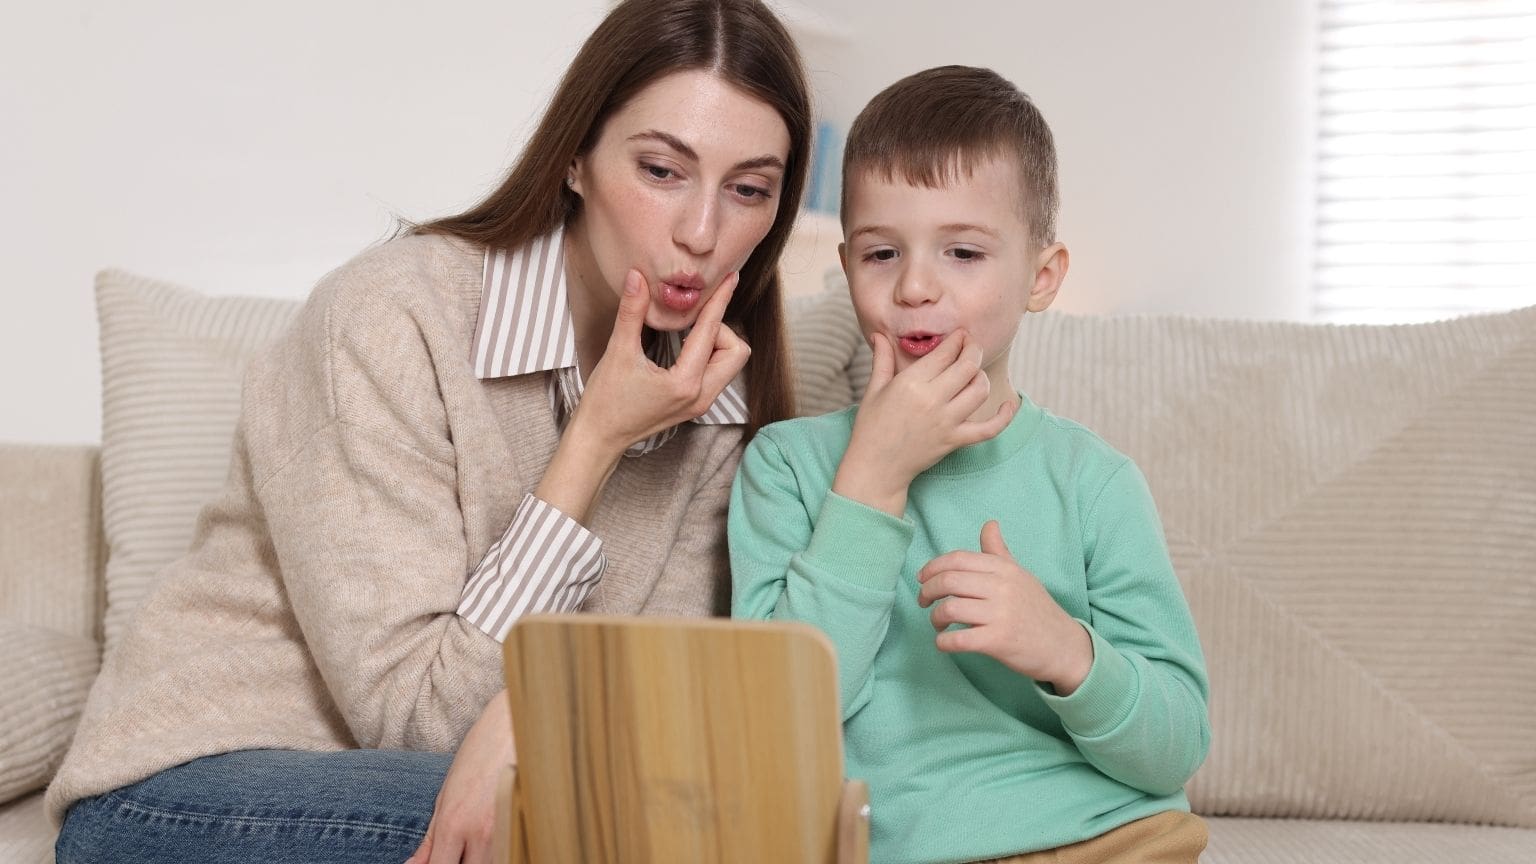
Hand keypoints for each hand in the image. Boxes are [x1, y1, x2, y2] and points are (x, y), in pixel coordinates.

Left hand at [405, 690, 515, 863]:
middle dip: (461, 863)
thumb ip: (430, 838)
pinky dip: (502, 852)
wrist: (516, 723)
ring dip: (481, 858)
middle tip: (458, 850)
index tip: (435, 861)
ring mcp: (508, 831)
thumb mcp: (446, 794)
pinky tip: (496, 838)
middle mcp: (481, 833)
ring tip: (476, 839)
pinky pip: (512, 853)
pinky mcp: (528, 825)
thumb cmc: (480, 752)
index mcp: (453, 823)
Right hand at [571, 268, 749, 456]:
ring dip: (717, 342)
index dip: (720, 300)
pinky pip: (718, 373)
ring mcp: (701, 403)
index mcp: (685, 383)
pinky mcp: (696, 405)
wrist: (600, 437)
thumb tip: (637, 276)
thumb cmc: (605, 400)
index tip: (730, 278)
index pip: (712, 332)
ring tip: (688, 331)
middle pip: (737, 351)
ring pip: (731, 364)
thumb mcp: (617, 352)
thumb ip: (631, 312)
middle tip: (692, 319)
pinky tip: (686, 345)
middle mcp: (701, 396)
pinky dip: (709, 354)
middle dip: (721, 328)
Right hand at [832, 330, 1013, 515]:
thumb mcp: (874, 390)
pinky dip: (1004, 417)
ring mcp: (946, 422)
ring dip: (982, 377)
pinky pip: (989, 429)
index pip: (945, 352)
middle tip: (971, 345)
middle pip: (968, 365)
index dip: (957, 339)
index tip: (959, 335)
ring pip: (980, 390)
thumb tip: (879, 335)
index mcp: (911, 383)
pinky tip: (1008, 405)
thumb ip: (882, 360)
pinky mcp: (955, 441)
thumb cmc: (871, 427)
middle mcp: (932, 400)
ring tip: (974, 373)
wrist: (876, 467)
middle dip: (974, 349)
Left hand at [916, 521, 1092, 693]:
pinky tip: (944, 642)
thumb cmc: (1036, 609)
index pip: (957, 559)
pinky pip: (959, 639)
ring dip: (935, 618)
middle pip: (948, 581)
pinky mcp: (998, 641)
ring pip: (950, 608)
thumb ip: (999, 552)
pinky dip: (943, 642)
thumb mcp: (1019, 575)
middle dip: (927, 591)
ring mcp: (1000, 614)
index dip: (932, 567)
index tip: (923, 579)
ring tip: (938, 624)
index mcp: (1004, 569)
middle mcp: (1002, 587)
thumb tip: (989, 523)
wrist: (1063, 646)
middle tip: (924, 602)